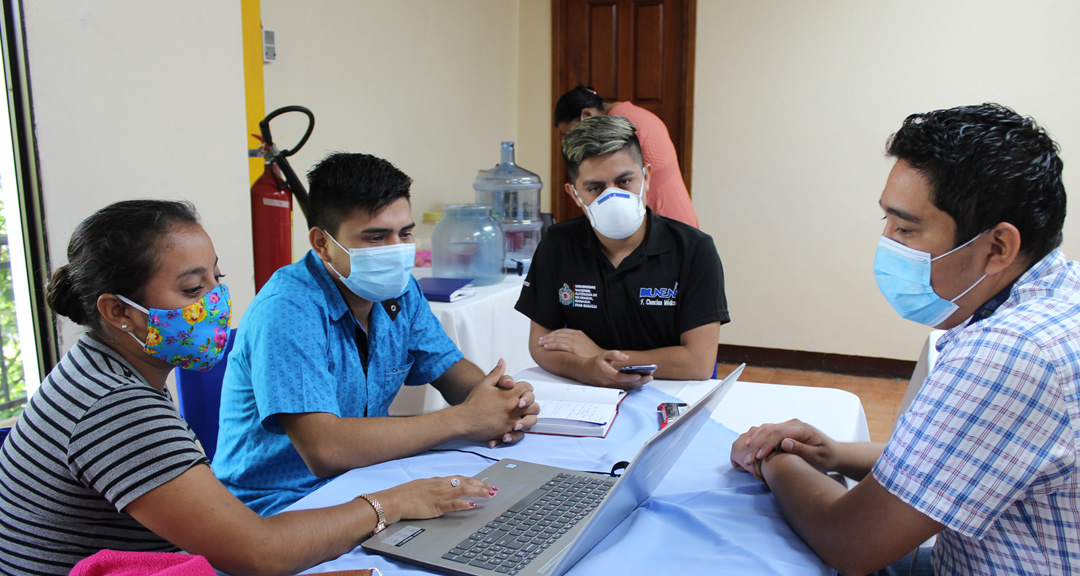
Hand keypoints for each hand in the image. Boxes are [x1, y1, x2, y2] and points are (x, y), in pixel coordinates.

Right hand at [375, 475, 496, 524]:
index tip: (485, 483)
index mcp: (438, 481)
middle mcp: (441, 485)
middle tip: (494, 489)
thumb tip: (443, 488)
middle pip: (466, 482)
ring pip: (463, 490)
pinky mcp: (436, 506)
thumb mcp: (423, 487)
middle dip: (481, 485)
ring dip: (478, 492)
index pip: (461, 478)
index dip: (475, 480)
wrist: (394, 500)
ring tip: (490, 494)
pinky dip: (464, 504)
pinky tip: (473, 505)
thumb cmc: (405, 494)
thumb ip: (435, 487)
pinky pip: (453, 504)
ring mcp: (439, 495)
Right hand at [458, 359, 538, 446]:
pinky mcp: (506, 433)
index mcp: (509, 395)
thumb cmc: (473, 403)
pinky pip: (521, 434)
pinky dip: (520, 432)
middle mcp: (512, 408)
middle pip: (534, 406)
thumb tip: (502, 361)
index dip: (526, 389)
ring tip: (521, 417)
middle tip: (524, 405)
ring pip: (531, 421)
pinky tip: (515, 428)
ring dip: (529, 418)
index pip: (528, 388)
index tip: (522, 391)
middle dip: (531, 404)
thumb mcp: (484, 384)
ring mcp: (511, 422)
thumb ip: (496, 373)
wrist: (463, 420)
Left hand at [538, 329, 603, 358]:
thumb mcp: (585, 343)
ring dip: (547, 340)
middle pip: (558, 334)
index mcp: (578, 333)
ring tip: (541, 343)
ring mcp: (574, 341)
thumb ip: (576, 341)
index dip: (553, 333)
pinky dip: (551, 345)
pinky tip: (546, 347)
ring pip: (556, 339)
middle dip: (548, 336)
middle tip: (541, 339)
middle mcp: (576, 335)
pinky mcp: (573, 348)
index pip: (562, 331)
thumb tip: (568, 343)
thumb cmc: (593, 354)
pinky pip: (558, 345)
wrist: (600, 359)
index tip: (547, 336)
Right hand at [584, 350, 651, 388]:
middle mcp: (608, 383)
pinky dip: (633, 385)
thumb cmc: (595, 363)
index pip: (620, 377)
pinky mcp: (612, 389)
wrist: (585, 372)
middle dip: (639, 381)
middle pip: (626, 384)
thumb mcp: (604, 355)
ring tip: (648, 378)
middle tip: (650, 377)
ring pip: (626, 387)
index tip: (640, 375)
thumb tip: (626, 357)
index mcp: (606, 373)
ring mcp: (610, 388)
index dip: (630, 377)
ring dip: (638, 384)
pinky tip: (641, 381)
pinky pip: (624, 388)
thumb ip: (614, 354)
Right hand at [730, 419, 837, 473]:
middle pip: (769, 430)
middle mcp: (793, 424)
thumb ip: (802, 449)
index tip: (758, 457)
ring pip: (766, 429)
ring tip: (747, 455)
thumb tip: (784, 443)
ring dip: (754, 441)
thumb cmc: (827, 456)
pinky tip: (750, 446)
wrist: (834, 453)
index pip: (778, 433)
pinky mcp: (785, 430)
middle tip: (748, 460)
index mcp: (801, 428)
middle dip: (756, 445)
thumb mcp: (817, 456)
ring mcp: (789, 426)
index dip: (766, 445)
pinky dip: (758, 438)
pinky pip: (768, 431)